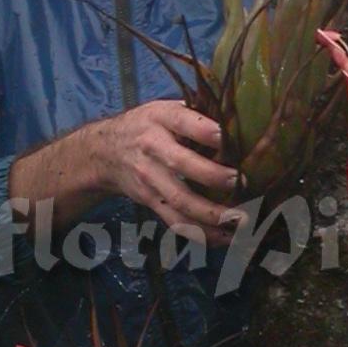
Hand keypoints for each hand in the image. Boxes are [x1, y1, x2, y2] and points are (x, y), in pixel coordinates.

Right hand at [89, 100, 243, 242]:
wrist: (105, 152)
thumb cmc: (147, 126)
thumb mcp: (164, 109)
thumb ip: (195, 114)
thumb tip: (240, 120)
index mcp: (160, 118)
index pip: (182, 122)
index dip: (205, 130)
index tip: (229, 138)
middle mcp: (152, 147)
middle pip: (181, 164)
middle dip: (213, 176)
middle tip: (241, 182)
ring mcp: (150, 177)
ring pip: (180, 200)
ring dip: (211, 214)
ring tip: (240, 219)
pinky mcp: (151, 201)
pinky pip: (175, 221)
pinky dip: (200, 233)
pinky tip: (225, 237)